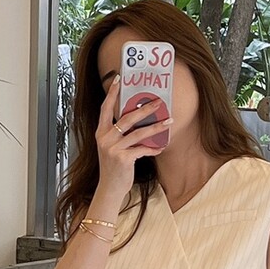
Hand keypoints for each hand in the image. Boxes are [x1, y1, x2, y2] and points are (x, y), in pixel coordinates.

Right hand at [95, 77, 170, 200]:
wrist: (109, 188)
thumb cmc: (113, 168)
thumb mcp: (111, 148)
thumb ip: (120, 135)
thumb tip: (139, 121)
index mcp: (101, 133)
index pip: (105, 108)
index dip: (111, 93)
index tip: (117, 80)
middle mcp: (105, 138)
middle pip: (127, 118)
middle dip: (145, 109)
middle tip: (158, 102)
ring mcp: (113, 149)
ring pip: (138, 133)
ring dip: (156, 127)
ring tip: (168, 121)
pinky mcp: (123, 159)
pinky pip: (142, 149)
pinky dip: (153, 148)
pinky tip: (161, 147)